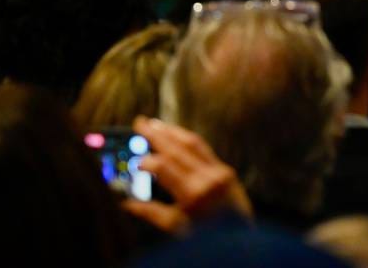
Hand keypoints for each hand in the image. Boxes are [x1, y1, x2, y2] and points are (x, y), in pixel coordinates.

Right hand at [121, 116, 252, 234]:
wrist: (240, 245)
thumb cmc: (206, 240)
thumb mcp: (177, 229)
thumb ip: (151, 213)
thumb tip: (128, 204)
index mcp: (192, 194)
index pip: (164, 166)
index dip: (147, 161)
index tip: (136, 162)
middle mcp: (207, 178)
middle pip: (177, 148)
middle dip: (156, 134)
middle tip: (140, 122)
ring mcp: (219, 172)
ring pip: (192, 143)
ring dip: (172, 131)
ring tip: (156, 124)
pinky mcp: (227, 171)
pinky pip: (205, 149)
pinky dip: (188, 140)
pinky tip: (178, 136)